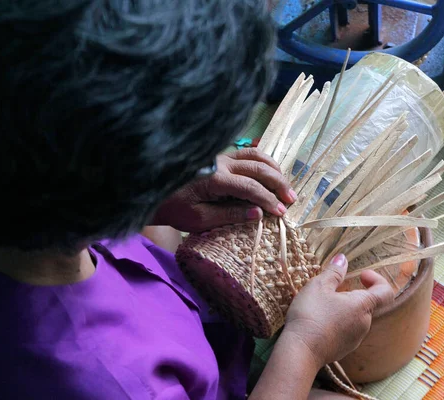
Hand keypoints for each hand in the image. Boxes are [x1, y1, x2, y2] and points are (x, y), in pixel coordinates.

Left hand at [153, 148, 296, 231]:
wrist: (152, 190)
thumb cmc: (174, 208)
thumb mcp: (199, 219)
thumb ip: (228, 215)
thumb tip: (257, 213)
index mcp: (214, 180)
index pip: (250, 188)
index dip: (268, 200)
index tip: (281, 213)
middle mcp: (219, 163)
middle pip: (258, 168)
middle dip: (278, 184)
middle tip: (291, 199)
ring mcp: (220, 156)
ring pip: (255, 155)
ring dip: (274, 170)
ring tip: (286, 185)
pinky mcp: (219, 155)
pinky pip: (247, 153)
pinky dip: (263, 160)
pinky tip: (271, 171)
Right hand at [283, 254, 393, 368]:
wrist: (301, 350)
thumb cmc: (311, 314)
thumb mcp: (319, 286)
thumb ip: (334, 272)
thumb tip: (343, 258)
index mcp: (363, 305)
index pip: (385, 291)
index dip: (377, 279)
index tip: (361, 275)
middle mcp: (365, 323)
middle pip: (367, 304)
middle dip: (352, 293)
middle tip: (332, 289)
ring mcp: (355, 338)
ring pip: (356, 317)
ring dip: (344, 308)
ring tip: (322, 305)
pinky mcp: (344, 349)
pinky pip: (347, 331)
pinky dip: (338, 322)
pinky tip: (319, 321)